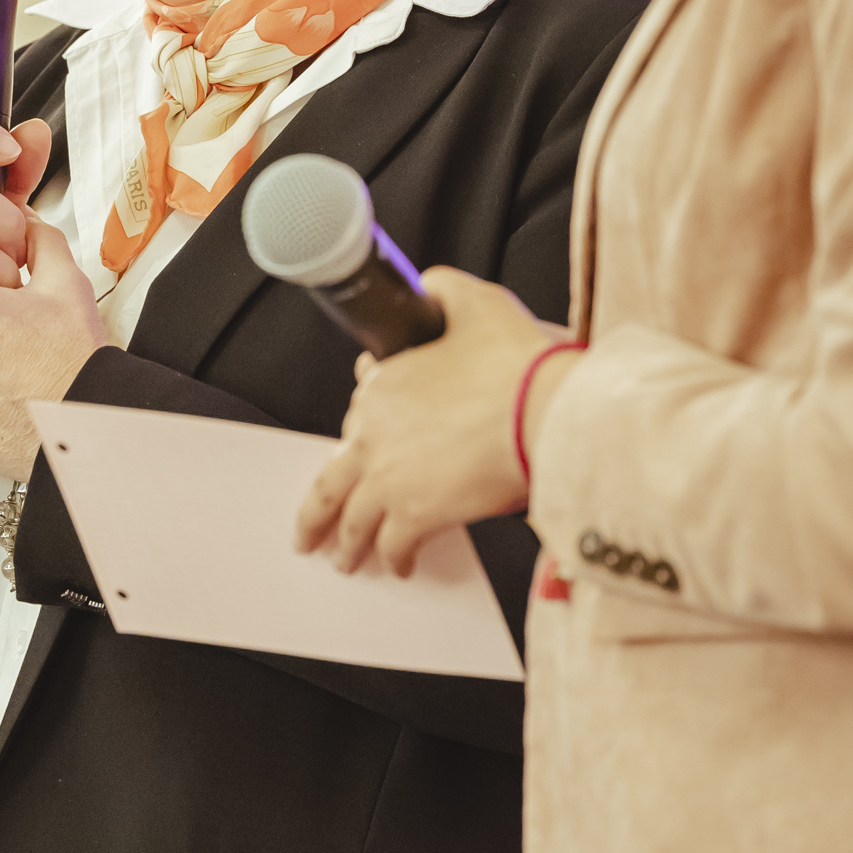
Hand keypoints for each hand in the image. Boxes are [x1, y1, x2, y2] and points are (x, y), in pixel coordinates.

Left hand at [296, 271, 569, 574]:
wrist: (545, 412)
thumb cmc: (517, 365)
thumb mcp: (475, 303)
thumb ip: (443, 290)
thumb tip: (429, 284)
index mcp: (382, 389)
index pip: (355, 417)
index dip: (358, 436)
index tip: (355, 451)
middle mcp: (373, 437)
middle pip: (329, 484)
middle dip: (315, 515)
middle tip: (307, 535)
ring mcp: (390, 480)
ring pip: (354, 521)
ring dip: (348, 545)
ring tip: (346, 561)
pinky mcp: (417, 515)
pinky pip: (394, 546)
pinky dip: (394, 559)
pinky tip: (400, 567)